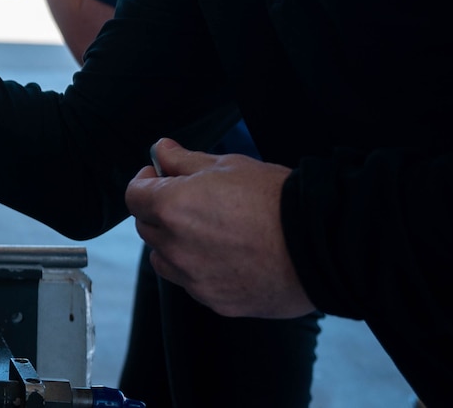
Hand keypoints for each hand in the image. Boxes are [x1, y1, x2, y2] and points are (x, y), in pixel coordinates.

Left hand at [122, 138, 314, 318]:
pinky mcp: (215, 301)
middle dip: (159, 211)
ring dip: (173, 244)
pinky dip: (199, 269)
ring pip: (164, 260)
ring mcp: (194, 279)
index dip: (145, 182)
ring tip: (208, 231)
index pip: (133, 195)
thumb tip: (161, 151)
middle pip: (146, 227)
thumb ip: (185, 160)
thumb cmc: (277, 200)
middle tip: (190, 200)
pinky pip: (192, 283)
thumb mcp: (229, 165)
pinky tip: (228, 256)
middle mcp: (175, 246)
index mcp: (172, 207)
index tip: (160, 176)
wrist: (319, 246)